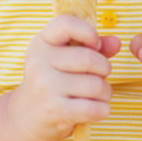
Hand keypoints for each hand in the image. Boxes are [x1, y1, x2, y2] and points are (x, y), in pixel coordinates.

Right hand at [6, 15, 120, 140]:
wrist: (24, 117)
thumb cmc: (52, 82)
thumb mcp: (65, 59)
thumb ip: (92, 47)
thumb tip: (117, 43)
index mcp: (42, 42)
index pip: (66, 23)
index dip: (87, 32)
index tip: (95, 44)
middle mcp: (40, 61)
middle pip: (88, 58)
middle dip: (104, 69)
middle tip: (101, 76)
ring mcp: (45, 86)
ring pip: (95, 85)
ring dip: (105, 92)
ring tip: (98, 95)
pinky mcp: (54, 110)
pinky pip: (92, 108)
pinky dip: (102, 110)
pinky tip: (98, 110)